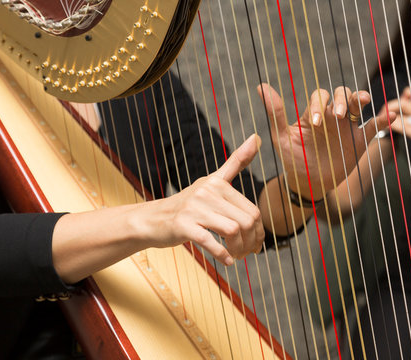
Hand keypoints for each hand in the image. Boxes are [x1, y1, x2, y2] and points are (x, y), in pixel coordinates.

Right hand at [140, 134, 264, 265]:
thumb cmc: (188, 204)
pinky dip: (223, 255)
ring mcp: (195, 209)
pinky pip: (210, 241)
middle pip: (246, 221)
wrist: (153, 219)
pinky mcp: (183, 226)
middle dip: (250, 242)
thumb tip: (257, 136)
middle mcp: (207, 192)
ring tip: (236, 256)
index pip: (252, 210)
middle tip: (247, 253)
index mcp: (218, 183)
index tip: (256, 243)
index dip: (258, 231)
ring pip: (233, 230)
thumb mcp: (212, 181)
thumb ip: (235, 162)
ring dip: (239, 249)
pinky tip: (227, 262)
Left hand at [257, 84, 394, 199]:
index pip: (320, 96)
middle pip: (342, 94)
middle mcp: (332, 116)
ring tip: (363, 101)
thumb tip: (261, 85)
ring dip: (360, 99)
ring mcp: (347, 127)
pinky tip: (389, 115)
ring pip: (358, 104)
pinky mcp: (359, 141)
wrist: (307, 183)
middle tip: (340, 114)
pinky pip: (373, 126)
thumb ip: (275, 113)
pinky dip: (382, 119)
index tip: (316, 123)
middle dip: (343, 99)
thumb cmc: (292, 158)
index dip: (319, 104)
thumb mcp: (281, 137)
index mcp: (314, 113)